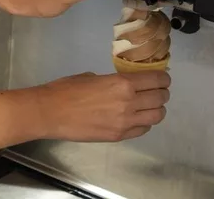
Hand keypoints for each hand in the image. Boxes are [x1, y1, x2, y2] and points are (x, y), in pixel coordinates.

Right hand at [37, 71, 170, 141]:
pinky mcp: (119, 136)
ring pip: (156, 117)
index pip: (156, 80)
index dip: (163, 78)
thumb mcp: (92, 76)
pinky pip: (143, 130)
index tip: (162, 77)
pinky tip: (137, 118)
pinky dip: (144, 122)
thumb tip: (122, 85)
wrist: (51, 112)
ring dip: (156, 109)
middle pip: (160, 98)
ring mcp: (125, 122)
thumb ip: (112, 81)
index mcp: (122, 83)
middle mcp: (129, 103)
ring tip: (149, 105)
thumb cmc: (66, 89)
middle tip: (157, 90)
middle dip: (162, 93)